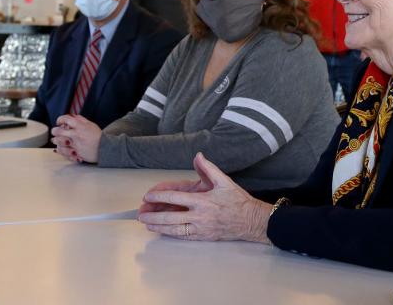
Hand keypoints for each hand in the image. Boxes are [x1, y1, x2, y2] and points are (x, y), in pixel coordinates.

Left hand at [50, 114, 101, 162]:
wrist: (105, 148)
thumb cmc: (98, 136)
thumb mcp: (90, 124)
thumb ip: (80, 120)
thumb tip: (71, 116)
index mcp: (80, 126)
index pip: (65, 119)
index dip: (60, 119)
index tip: (59, 122)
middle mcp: (76, 135)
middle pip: (58, 131)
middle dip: (54, 131)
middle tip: (55, 131)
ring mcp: (75, 145)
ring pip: (58, 142)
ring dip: (56, 140)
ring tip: (57, 140)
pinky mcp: (75, 153)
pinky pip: (63, 152)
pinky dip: (59, 150)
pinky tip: (60, 148)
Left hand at [137, 152, 272, 243]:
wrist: (251, 220)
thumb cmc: (237, 200)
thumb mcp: (224, 180)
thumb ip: (208, 168)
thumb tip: (198, 156)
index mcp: (203, 200)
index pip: (176, 197)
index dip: (160, 197)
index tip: (148, 197)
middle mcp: (200, 215)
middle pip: (171, 216)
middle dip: (154, 215)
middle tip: (140, 214)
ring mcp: (201, 228)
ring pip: (175, 228)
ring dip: (159, 226)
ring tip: (146, 224)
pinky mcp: (203, 236)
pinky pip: (183, 236)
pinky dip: (171, 233)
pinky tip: (162, 231)